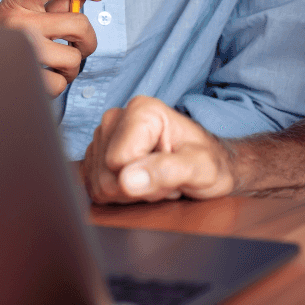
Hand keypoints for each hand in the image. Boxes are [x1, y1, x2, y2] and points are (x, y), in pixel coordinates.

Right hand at [0, 0, 100, 96]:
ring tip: (57, 66)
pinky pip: (61, 83)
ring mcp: (20, 52)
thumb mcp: (21, 13)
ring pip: (74, 57)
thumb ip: (52, 4)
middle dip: (89, 39)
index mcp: (17, 2)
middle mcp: (17, 23)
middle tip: (81, 46)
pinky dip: (58, 84)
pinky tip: (45, 78)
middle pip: (78, 23)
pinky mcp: (23, 79)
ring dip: (72, 66)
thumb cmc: (5, 40)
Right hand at [82, 96, 236, 203]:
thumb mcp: (202, 169)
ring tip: (156, 179)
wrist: (210, 163)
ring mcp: (104, 135)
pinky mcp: (96, 154)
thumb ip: (167, 171)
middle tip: (165, 178)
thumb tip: (127, 180)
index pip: (118, 162)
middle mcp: (117, 117)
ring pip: (99, 184)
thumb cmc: (210, 162)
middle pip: (106, 175)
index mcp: (142, 111)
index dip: (145, 179)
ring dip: (130, 192)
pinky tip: (141, 182)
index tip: (170, 172)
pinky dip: (119, 194)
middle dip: (137, 188)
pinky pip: (94, 187)